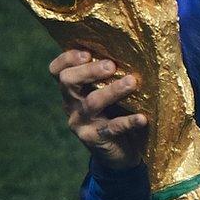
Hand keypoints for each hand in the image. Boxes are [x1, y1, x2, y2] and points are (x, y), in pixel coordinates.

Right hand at [49, 49, 147, 168]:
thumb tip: (134, 47)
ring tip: (132, 82)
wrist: (118, 153)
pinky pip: (113, 128)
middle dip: (89, 70)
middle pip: (68, 82)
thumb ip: (110, 75)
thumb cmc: (116, 112)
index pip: (57, 71)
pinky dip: (128, 121)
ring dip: (112, 91)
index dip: (66, 59)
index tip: (87, 52)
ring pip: (92, 102)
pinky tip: (142, 118)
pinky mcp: (96, 139)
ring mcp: (82, 122)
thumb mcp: (107, 93)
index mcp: (73, 90)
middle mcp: (72, 104)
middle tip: (111, 65)